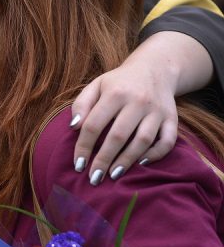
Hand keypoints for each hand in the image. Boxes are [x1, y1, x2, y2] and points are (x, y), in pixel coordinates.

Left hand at [71, 30, 211, 184]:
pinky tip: (142, 163)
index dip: (84, 146)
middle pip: (118, 136)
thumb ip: (81, 104)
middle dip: (104, 159)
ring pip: (143, 140)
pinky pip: (168, 140)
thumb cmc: (118, 83)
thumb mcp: (96, 86)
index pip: (94, 125)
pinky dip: (156, 154)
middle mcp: (138, 101)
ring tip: (114, 174)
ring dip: (127, 160)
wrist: (155, 68)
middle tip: (94, 178)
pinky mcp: (172, 117)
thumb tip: (74, 127)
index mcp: (115, 93)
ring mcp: (157, 110)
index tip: (78, 165)